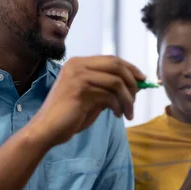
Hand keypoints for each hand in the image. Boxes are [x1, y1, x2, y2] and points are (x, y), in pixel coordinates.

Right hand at [28, 56, 145, 147]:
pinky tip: (117, 115)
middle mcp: (78, 65)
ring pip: (116, 81)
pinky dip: (118, 106)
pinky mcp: (80, 90)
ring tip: (128, 112)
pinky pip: (109, 95)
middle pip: (116, 65)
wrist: (47, 130)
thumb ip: (107, 88)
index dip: (130, 68)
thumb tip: (134, 84)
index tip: (143, 79)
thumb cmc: (69, 116)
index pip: (112, 59)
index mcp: (79, 63)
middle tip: (137, 97)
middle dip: (132, 81)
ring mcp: (78, 76)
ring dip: (127, 99)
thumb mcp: (91, 97)